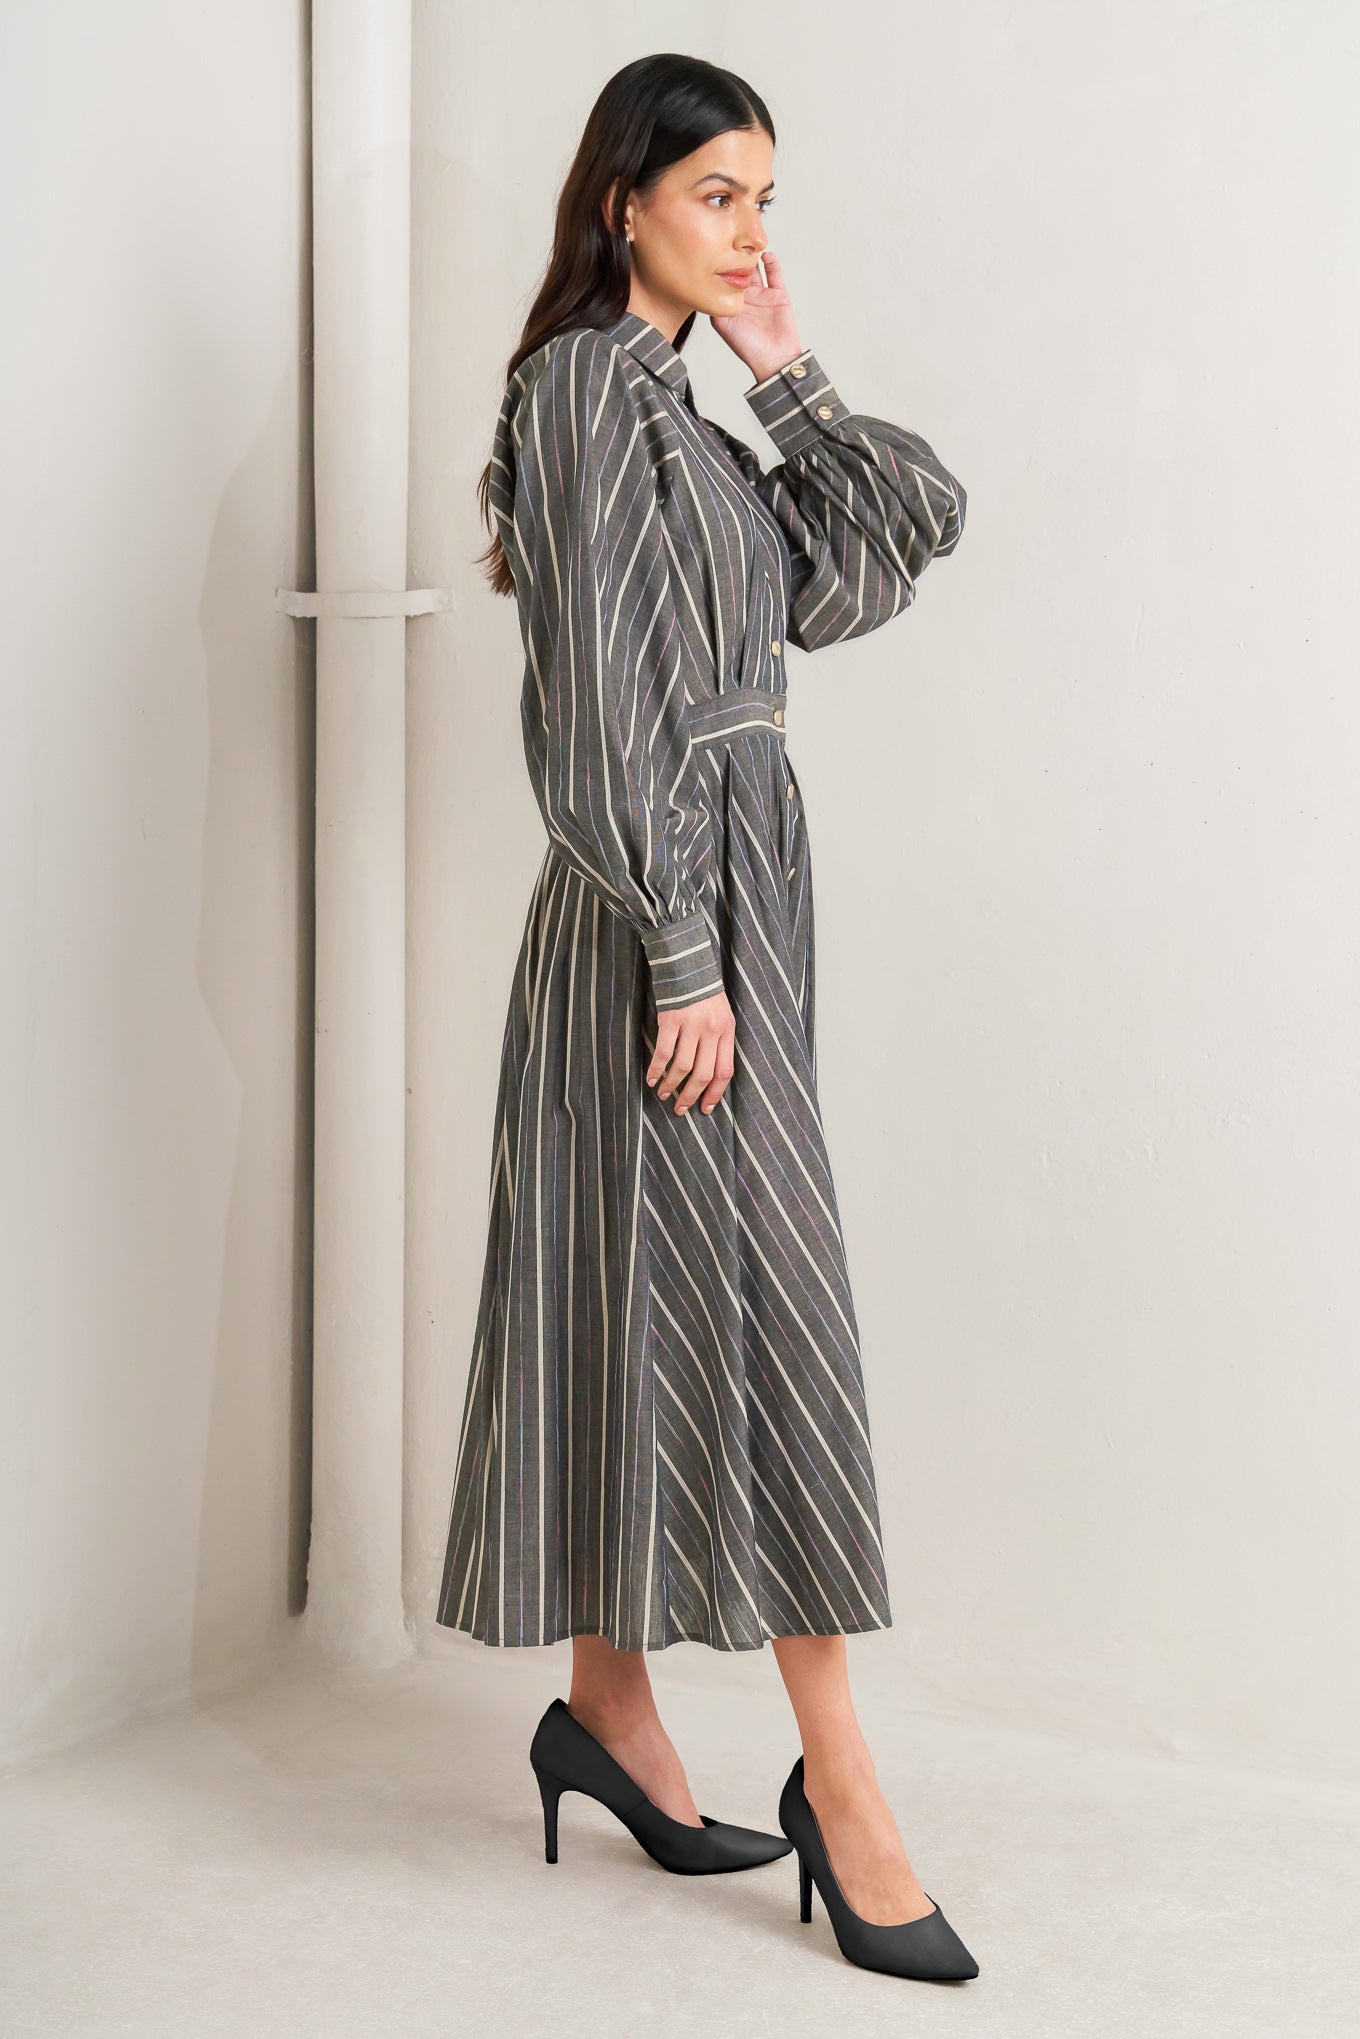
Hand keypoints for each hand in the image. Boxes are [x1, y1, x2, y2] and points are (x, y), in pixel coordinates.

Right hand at [645, 988, 735, 1116]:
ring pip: (682, 1067)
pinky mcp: (671, 1019)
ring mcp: (691, 1024)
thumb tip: (711, 1074)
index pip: (725, 1070)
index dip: (715, 1093)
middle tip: (681, 1109)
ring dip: (671, 1085)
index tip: (706, 1108)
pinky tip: (652, 1078)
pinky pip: (663, 1052)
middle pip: (703, 1073)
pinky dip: (656, 1068)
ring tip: (664, 1094)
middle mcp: (711, 1029)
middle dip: (691, 1096)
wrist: (688, 963)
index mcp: (727, 1030)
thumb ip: (719, 1040)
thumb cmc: (705, 993)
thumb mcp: (722, 1015)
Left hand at [708, 249, 803, 384]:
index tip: (711, 248)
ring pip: (756, 268)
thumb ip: (713, 304)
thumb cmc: (748, 348)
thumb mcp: (722, 325)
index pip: (723, 278)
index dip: (718, 264)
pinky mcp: (778, 294)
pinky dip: (771, 262)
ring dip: (752, 256)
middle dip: (734, 255)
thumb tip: (701, 286)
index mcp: (731, 303)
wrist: (774, 359)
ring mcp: (762, 294)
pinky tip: (765, 255)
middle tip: (729, 237)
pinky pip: (775, 274)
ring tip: (747, 242)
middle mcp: (745, 297)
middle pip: (739, 269)